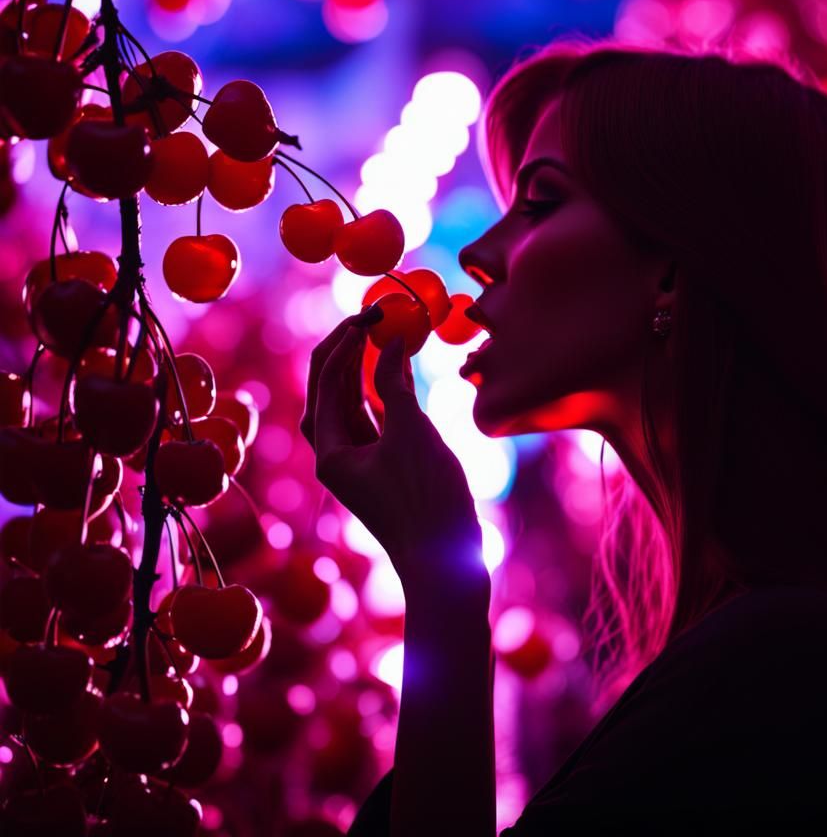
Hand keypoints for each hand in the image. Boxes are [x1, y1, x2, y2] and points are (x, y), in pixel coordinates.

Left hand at [301, 308, 485, 589]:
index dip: (344, 345)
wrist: (447, 564)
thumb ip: (395, 385)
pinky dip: (382, 391)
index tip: (367, 317)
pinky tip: (397, 367)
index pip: (326, 384)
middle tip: (366, 318)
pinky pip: (374, 419)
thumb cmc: (427, 500)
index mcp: (330, 452)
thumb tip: (390, 344)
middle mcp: (337, 456)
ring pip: (350, 404)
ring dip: (361, 368)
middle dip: (344, 353)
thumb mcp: (411, 433)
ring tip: (378, 333)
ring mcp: (360, 462)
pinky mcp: (384, 467)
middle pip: (328, 392)